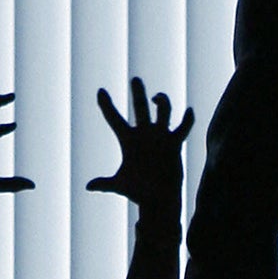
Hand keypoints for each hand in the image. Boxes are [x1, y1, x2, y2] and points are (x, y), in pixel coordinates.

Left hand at [86, 77, 194, 215]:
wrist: (158, 199)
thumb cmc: (137, 192)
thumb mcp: (120, 185)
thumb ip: (105, 183)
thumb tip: (89, 186)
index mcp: (127, 140)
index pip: (114, 118)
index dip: (106, 104)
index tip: (100, 91)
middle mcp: (144, 134)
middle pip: (140, 107)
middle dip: (138, 93)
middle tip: (134, 79)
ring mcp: (160, 137)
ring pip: (163, 111)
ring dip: (162, 102)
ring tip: (156, 98)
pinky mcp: (174, 144)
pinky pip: (183, 128)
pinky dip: (187, 119)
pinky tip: (188, 111)